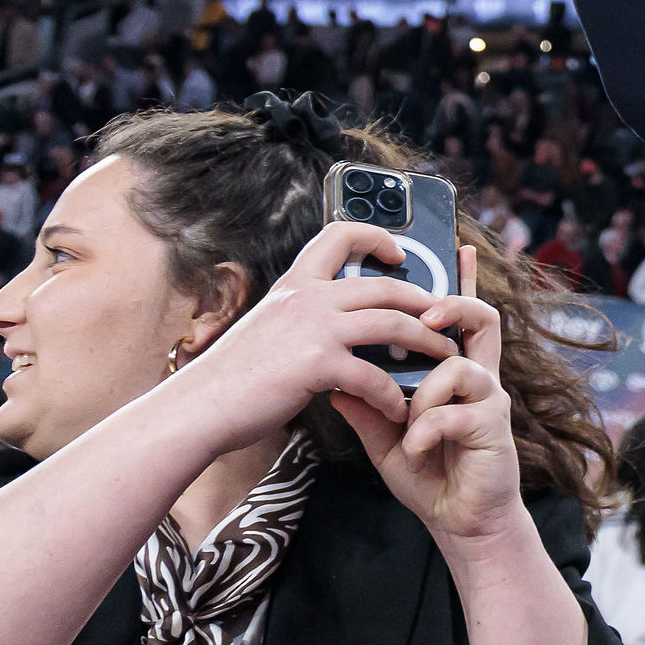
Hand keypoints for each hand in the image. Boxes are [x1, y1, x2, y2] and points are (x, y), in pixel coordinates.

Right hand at [176, 220, 453, 450]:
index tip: (399, 250)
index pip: (338, 236)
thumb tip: (330, 320)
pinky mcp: (317, 365)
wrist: (198, 407)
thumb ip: (299, 315)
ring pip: (393, 323)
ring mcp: (314, 329)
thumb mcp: (267, 326)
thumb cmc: (232, 376)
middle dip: (425, 299)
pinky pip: (374, 377)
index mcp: (295, 285)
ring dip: (428, 341)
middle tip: (446, 314)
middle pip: (385, 285)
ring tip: (446, 355)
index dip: (375, 236)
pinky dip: (392, 395)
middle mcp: (307, 298)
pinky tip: (398, 408)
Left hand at [335, 249, 529, 548]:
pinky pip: (453, 412)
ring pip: (459, 365)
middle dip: (453, 306)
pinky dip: (425, 430)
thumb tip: (337, 380)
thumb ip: (367, 409)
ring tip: (410, 421)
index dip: (464, 284)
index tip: (462, 248)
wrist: (462, 523)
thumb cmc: (429, 477)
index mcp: (456, 377)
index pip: (462, 321)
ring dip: (425, 390)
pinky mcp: (494, 427)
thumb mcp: (386, 441)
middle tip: (423, 315)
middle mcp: (480, 380)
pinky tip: (416, 450)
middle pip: (481, 320)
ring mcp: (490, 401)